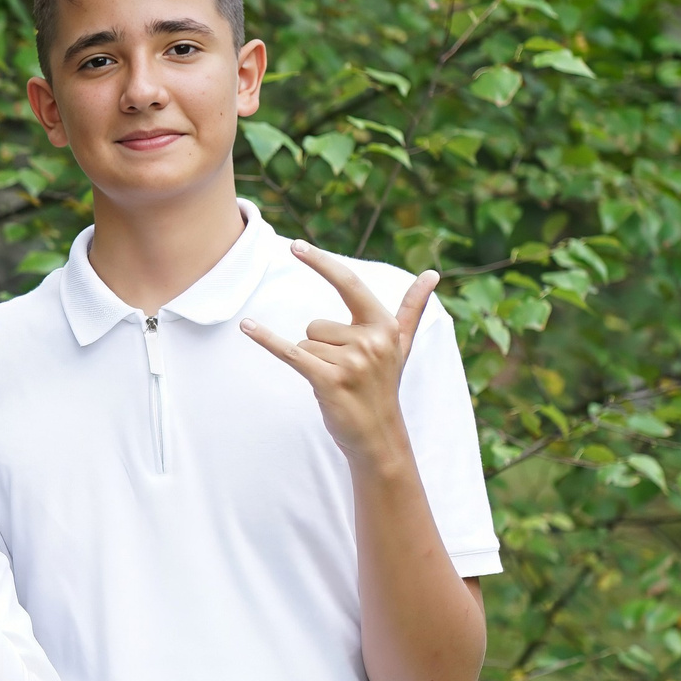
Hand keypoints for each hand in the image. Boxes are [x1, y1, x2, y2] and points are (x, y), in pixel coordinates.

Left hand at [241, 241, 436, 472]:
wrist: (379, 435)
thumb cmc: (384, 386)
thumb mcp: (402, 345)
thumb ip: (413, 308)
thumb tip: (432, 274)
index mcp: (384, 325)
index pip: (348, 284)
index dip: (321, 263)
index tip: (296, 245)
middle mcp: (370, 340)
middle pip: (315, 325)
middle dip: (320, 347)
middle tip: (342, 371)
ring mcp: (351, 362)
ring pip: (305, 343)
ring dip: (312, 363)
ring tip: (335, 382)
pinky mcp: (329, 381)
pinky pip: (291, 352)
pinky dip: (267, 340)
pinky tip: (247, 327)